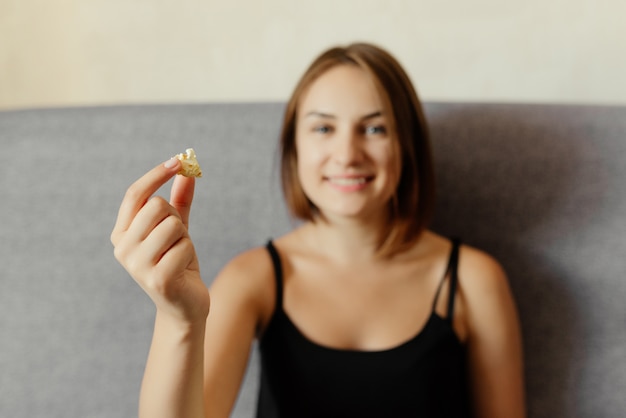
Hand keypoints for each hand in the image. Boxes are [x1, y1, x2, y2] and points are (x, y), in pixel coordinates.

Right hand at [111, 158, 209, 323]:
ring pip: (173, 225)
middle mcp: (122, 248)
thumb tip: (186, 169)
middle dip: (176, 218)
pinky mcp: (157, 279)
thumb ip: (180, 200)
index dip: (157, 175)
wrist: (184, 306)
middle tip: (177, 239)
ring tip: (179, 256)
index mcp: (121, 233)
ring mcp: (137, 265)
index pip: (135, 194)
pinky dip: (190, 254)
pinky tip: (183, 270)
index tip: (179, 160)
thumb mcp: (178, 229)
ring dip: (185, 238)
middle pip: (157, 206)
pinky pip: (184, 247)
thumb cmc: (178, 263)